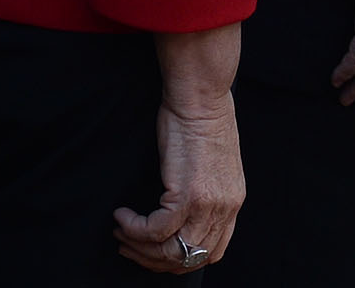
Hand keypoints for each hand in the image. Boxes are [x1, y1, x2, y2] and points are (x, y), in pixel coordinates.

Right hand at [117, 24, 243, 272]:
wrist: (201, 94)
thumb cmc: (200, 119)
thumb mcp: (211, 163)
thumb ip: (205, 191)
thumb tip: (178, 212)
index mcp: (233, 202)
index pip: (212, 252)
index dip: (181, 260)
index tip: (154, 251)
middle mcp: (225, 208)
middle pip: (189, 259)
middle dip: (154, 259)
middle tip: (129, 246)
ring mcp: (208, 204)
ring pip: (170, 250)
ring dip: (139, 247)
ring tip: (121, 232)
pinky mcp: (188, 194)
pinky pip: (156, 230)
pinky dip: (134, 228)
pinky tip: (122, 216)